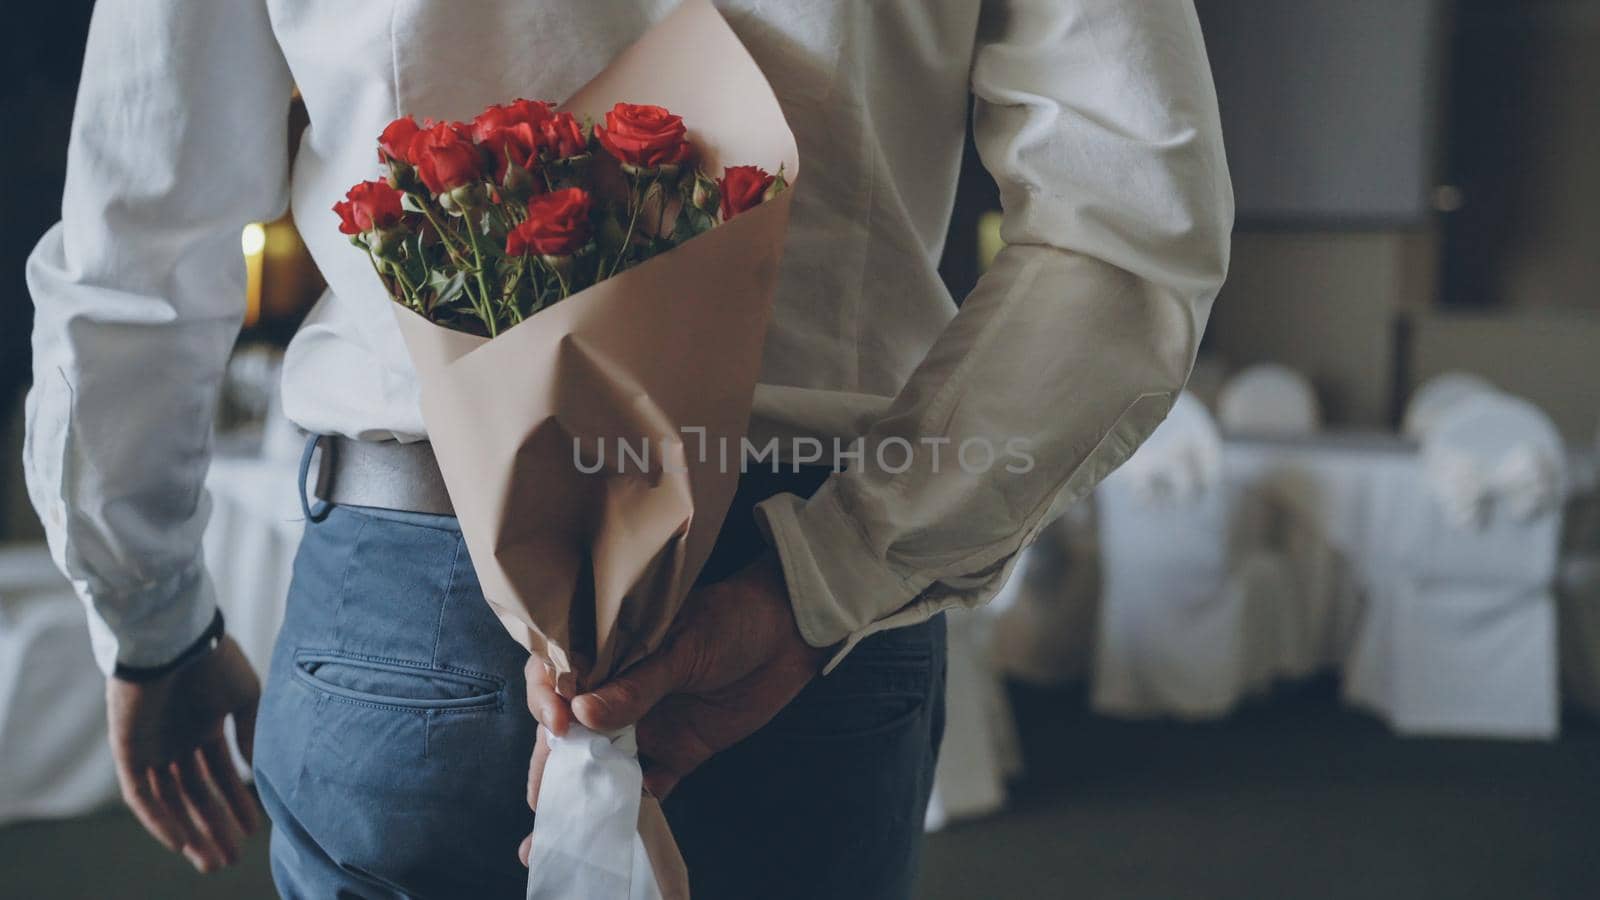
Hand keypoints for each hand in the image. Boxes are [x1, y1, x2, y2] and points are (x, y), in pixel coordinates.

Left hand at [106, 636, 262, 871]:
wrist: (175, 636)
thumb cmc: (214, 658)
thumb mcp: (246, 697)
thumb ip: (251, 734)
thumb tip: (257, 772)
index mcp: (202, 725)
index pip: (218, 775)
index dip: (236, 803)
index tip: (254, 831)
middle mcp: (175, 740)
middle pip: (194, 795)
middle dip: (213, 828)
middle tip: (229, 859)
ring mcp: (151, 746)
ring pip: (169, 801)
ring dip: (190, 832)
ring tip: (211, 860)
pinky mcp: (128, 749)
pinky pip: (141, 794)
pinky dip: (159, 820)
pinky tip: (180, 842)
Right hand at [519, 552, 823, 865]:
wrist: (790, 634)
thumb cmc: (731, 618)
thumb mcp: (682, 644)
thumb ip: (637, 683)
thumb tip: (582, 713)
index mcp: (609, 652)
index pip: (557, 676)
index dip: (547, 699)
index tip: (559, 720)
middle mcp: (618, 692)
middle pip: (571, 731)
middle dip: (551, 763)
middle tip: (545, 795)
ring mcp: (648, 724)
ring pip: (605, 764)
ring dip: (588, 791)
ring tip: (570, 822)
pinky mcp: (680, 752)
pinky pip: (652, 784)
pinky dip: (640, 801)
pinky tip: (634, 811)